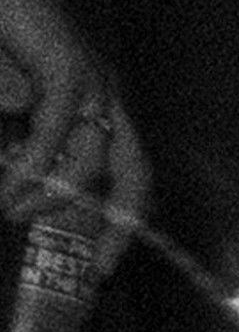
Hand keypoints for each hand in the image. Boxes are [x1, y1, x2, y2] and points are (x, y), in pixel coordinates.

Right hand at [0, 0, 149, 271]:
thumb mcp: (10, 99)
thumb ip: (22, 142)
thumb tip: (21, 192)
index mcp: (97, 103)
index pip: (127, 173)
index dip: (119, 222)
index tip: (100, 266)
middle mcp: (104, 92)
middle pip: (133, 172)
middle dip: (118, 227)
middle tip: (94, 269)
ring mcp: (89, 77)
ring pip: (88, 160)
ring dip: (48, 197)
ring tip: (10, 212)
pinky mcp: (65, 62)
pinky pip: (57, 131)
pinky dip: (32, 167)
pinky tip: (8, 190)